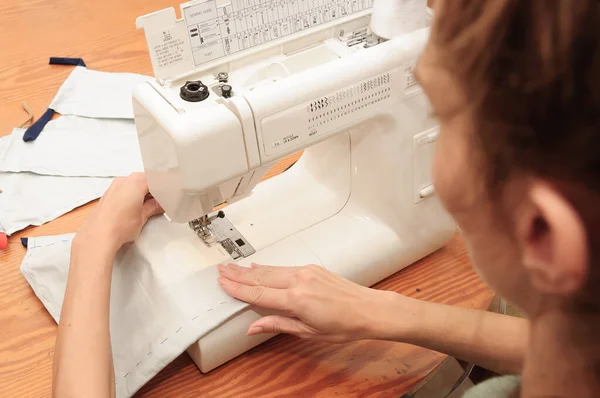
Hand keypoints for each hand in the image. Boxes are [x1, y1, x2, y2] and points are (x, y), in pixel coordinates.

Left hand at [75, 173, 163, 252]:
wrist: (98, 235)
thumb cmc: (120, 225)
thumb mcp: (143, 216)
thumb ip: (154, 206)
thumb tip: (161, 204)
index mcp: (136, 181)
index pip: (156, 179)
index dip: (165, 186)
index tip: (171, 194)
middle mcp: (124, 180)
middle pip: (145, 180)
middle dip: (155, 190)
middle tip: (164, 201)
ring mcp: (114, 187)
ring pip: (134, 185)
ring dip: (144, 193)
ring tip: (152, 206)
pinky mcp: (109, 195)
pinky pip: (125, 190)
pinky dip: (134, 196)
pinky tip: (138, 207)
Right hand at [217, 263, 398, 342]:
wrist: (369, 309)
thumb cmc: (344, 325)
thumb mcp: (308, 332)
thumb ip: (278, 325)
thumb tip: (253, 327)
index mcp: (296, 300)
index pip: (258, 293)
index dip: (238, 288)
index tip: (222, 283)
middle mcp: (299, 281)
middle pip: (261, 277)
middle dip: (239, 274)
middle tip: (220, 270)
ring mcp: (306, 272)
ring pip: (271, 269)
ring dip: (251, 269)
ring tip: (233, 267)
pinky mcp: (313, 268)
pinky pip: (284, 267)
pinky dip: (269, 268)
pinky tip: (259, 267)